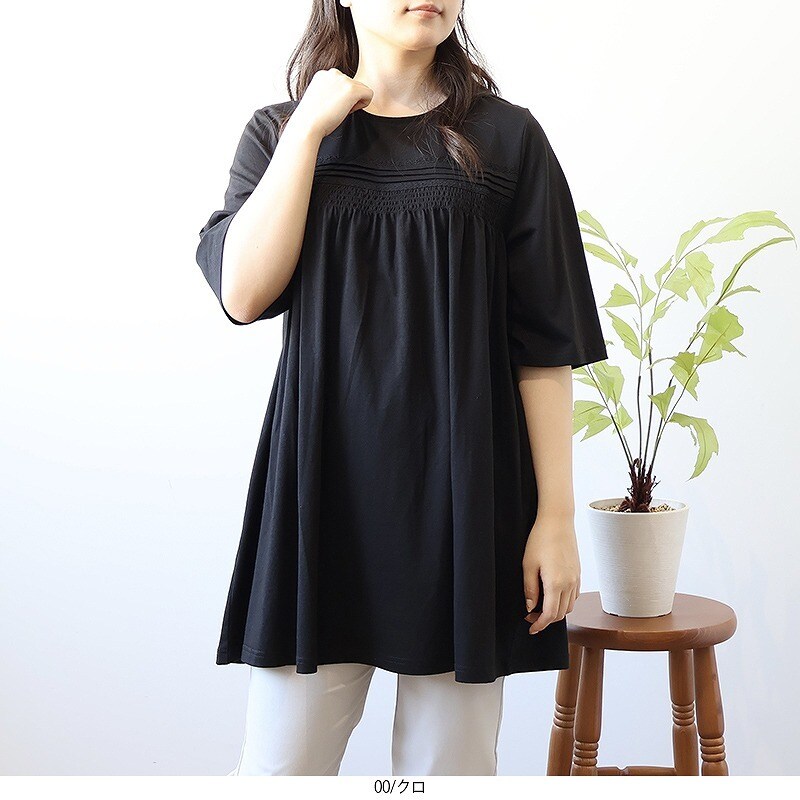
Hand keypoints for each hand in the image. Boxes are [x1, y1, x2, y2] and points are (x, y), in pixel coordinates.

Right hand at [291, 68, 373, 138]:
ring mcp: (343, 79)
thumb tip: (344, 98)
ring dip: (355, 103)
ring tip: (339, 110)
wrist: (307, 124)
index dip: (341, 98)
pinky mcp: (351, 89)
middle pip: (354, 85)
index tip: (329, 107)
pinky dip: (363, 105)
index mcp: (323, 74)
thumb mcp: (319, 99)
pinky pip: (369, 94)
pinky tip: (348, 111)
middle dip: (349, 100)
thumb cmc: (312, 119)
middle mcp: (333, 73)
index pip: (343, 84)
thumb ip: (331, 92)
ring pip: (362, 89)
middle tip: (335, 110)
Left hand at [522, 514, 580, 634]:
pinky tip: (552, 596)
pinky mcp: (578, 573)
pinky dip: (563, 602)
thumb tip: (530, 607)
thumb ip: (529, 589)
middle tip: (530, 617)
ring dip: (555, 612)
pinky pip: (574, 596)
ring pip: (568, 607)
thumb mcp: (528, 565)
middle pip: (560, 614)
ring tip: (540, 607)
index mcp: (556, 583)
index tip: (530, 628)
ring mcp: (576, 579)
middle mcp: (569, 584)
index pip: (549, 615)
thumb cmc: (540, 540)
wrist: (558, 521)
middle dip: (545, 620)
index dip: (539, 625)